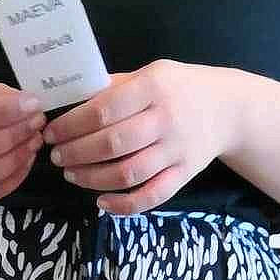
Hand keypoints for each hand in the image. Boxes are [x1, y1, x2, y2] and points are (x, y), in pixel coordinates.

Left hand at [43, 61, 237, 215]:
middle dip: (77, 153)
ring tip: (72, 174)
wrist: (228, 108)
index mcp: (153, 87)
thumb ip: (115, 87)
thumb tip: (71, 99)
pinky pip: (152, 196)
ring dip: (93, 178)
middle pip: (113, 143)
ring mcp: (176, 150)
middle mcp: (166, 119)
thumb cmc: (179, 88)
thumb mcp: (151, 73)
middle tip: (57, 157)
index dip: (72, 125)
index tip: (52, 133)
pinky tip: (102, 203)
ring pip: (128, 173)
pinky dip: (124, 205)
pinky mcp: (184, 175)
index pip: (104, 109)